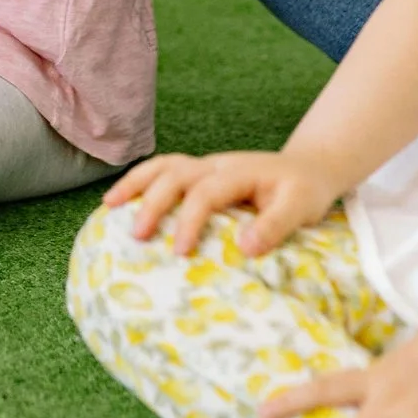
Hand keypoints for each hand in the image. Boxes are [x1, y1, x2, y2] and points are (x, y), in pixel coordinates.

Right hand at [102, 150, 343, 257]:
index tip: (180, 253)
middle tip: (137, 236)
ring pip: (163, 166)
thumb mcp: (301, 207)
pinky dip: (140, 182)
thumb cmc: (304, 191)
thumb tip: (244, 248)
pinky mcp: (200, 174)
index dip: (189, 220)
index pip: (206, 192)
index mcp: (239, 171)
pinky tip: (120, 201)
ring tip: (109, 207)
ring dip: (135, 184)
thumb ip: (276, 225)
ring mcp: (206, 166)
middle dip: (152, 203)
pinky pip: (164, 172)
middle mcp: (217, 165)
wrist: (309, 169)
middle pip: (175, 174)